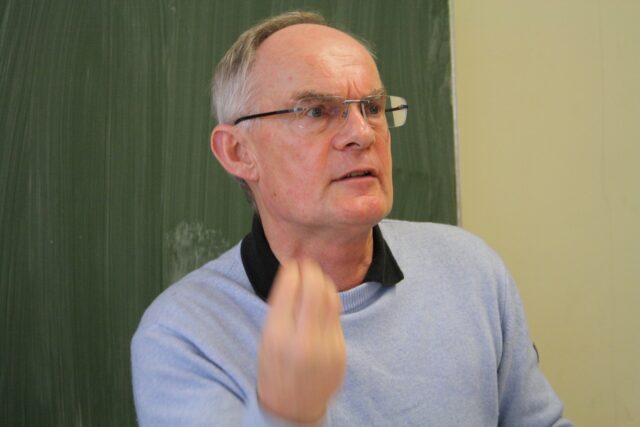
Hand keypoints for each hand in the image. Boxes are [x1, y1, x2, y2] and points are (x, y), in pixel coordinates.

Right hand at [257, 259, 345, 423]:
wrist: (293, 407)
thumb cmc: (275, 370)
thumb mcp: (267, 340)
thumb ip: (280, 310)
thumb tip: (293, 276)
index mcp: (278, 337)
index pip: (289, 290)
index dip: (292, 271)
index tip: (292, 264)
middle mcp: (303, 340)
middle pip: (314, 290)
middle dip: (311, 271)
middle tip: (306, 264)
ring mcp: (325, 346)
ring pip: (330, 299)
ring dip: (323, 281)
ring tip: (316, 275)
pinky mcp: (340, 350)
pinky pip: (337, 315)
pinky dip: (330, 300)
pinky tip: (324, 295)